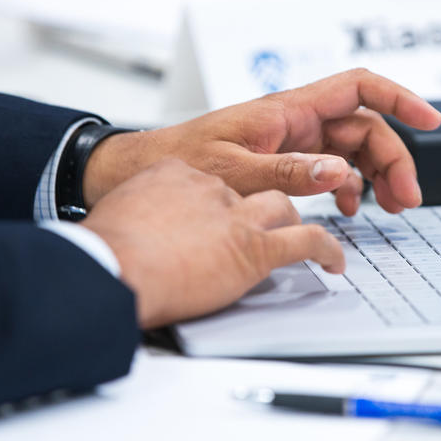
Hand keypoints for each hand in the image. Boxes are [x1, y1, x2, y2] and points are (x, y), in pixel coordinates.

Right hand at [81, 159, 343, 327]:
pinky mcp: (255, 246)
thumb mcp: (121, 213)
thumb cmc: (106, 250)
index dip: (220, 202)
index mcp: (176, 174)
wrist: (111, 266)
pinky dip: (326, 251)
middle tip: (261, 229)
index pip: (212, 181)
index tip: (218, 217)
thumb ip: (140, 215)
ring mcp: (236, 215)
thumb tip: (131, 233)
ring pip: (283, 208)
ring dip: (295, 225)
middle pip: (252, 190)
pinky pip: (306, 242)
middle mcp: (211, 187)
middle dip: (260, 211)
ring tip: (303, 242)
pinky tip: (334, 262)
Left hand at [83, 69, 440, 215]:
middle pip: (364, 128)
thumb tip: (336, 171)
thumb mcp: (233, 169)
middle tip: (407, 197)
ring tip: (392, 208)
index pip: (356, 87)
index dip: (398, 97)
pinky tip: (352, 209)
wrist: (148, 171)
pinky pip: (332, 170)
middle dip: (394, 160)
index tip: (430, 119)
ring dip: (378, 177)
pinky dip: (349, 188)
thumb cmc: (181, 160)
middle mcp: (296, 122)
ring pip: (353, 151)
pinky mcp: (287, 163)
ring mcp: (294, 142)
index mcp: (288, 111)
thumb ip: (287, 171)